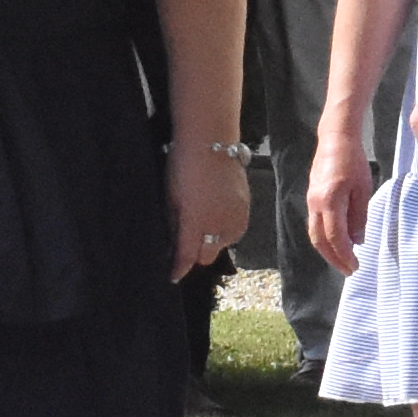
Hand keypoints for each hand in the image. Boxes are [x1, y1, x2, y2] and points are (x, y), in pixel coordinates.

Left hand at [170, 138, 249, 272]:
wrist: (212, 142)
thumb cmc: (183, 166)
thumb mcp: (171, 198)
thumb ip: (174, 225)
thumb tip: (174, 245)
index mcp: (196, 222)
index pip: (188, 257)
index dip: (179, 268)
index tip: (173, 275)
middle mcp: (218, 225)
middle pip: (207, 256)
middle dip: (196, 253)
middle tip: (186, 242)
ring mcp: (235, 217)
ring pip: (222, 244)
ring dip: (212, 241)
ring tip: (203, 224)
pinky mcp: (246, 209)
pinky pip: (234, 231)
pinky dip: (225, 229)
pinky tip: (217, 215)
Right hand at [304, 139, 373, 276]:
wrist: (335, 139)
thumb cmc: (353, 161)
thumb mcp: (363, 189)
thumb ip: (359, 216)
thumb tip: (357, 241)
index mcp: (330, 201)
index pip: (335, 237)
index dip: (344, 255)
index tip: (355, 266)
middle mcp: (316, 204)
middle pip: (320, 240)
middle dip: (333, 259)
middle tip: (348, 270)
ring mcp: (310, 201)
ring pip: (314, 234)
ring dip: (327, 251)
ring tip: (342, 260)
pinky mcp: (311, 198)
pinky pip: (314, 224)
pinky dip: (324, 238)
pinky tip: (336, 242)